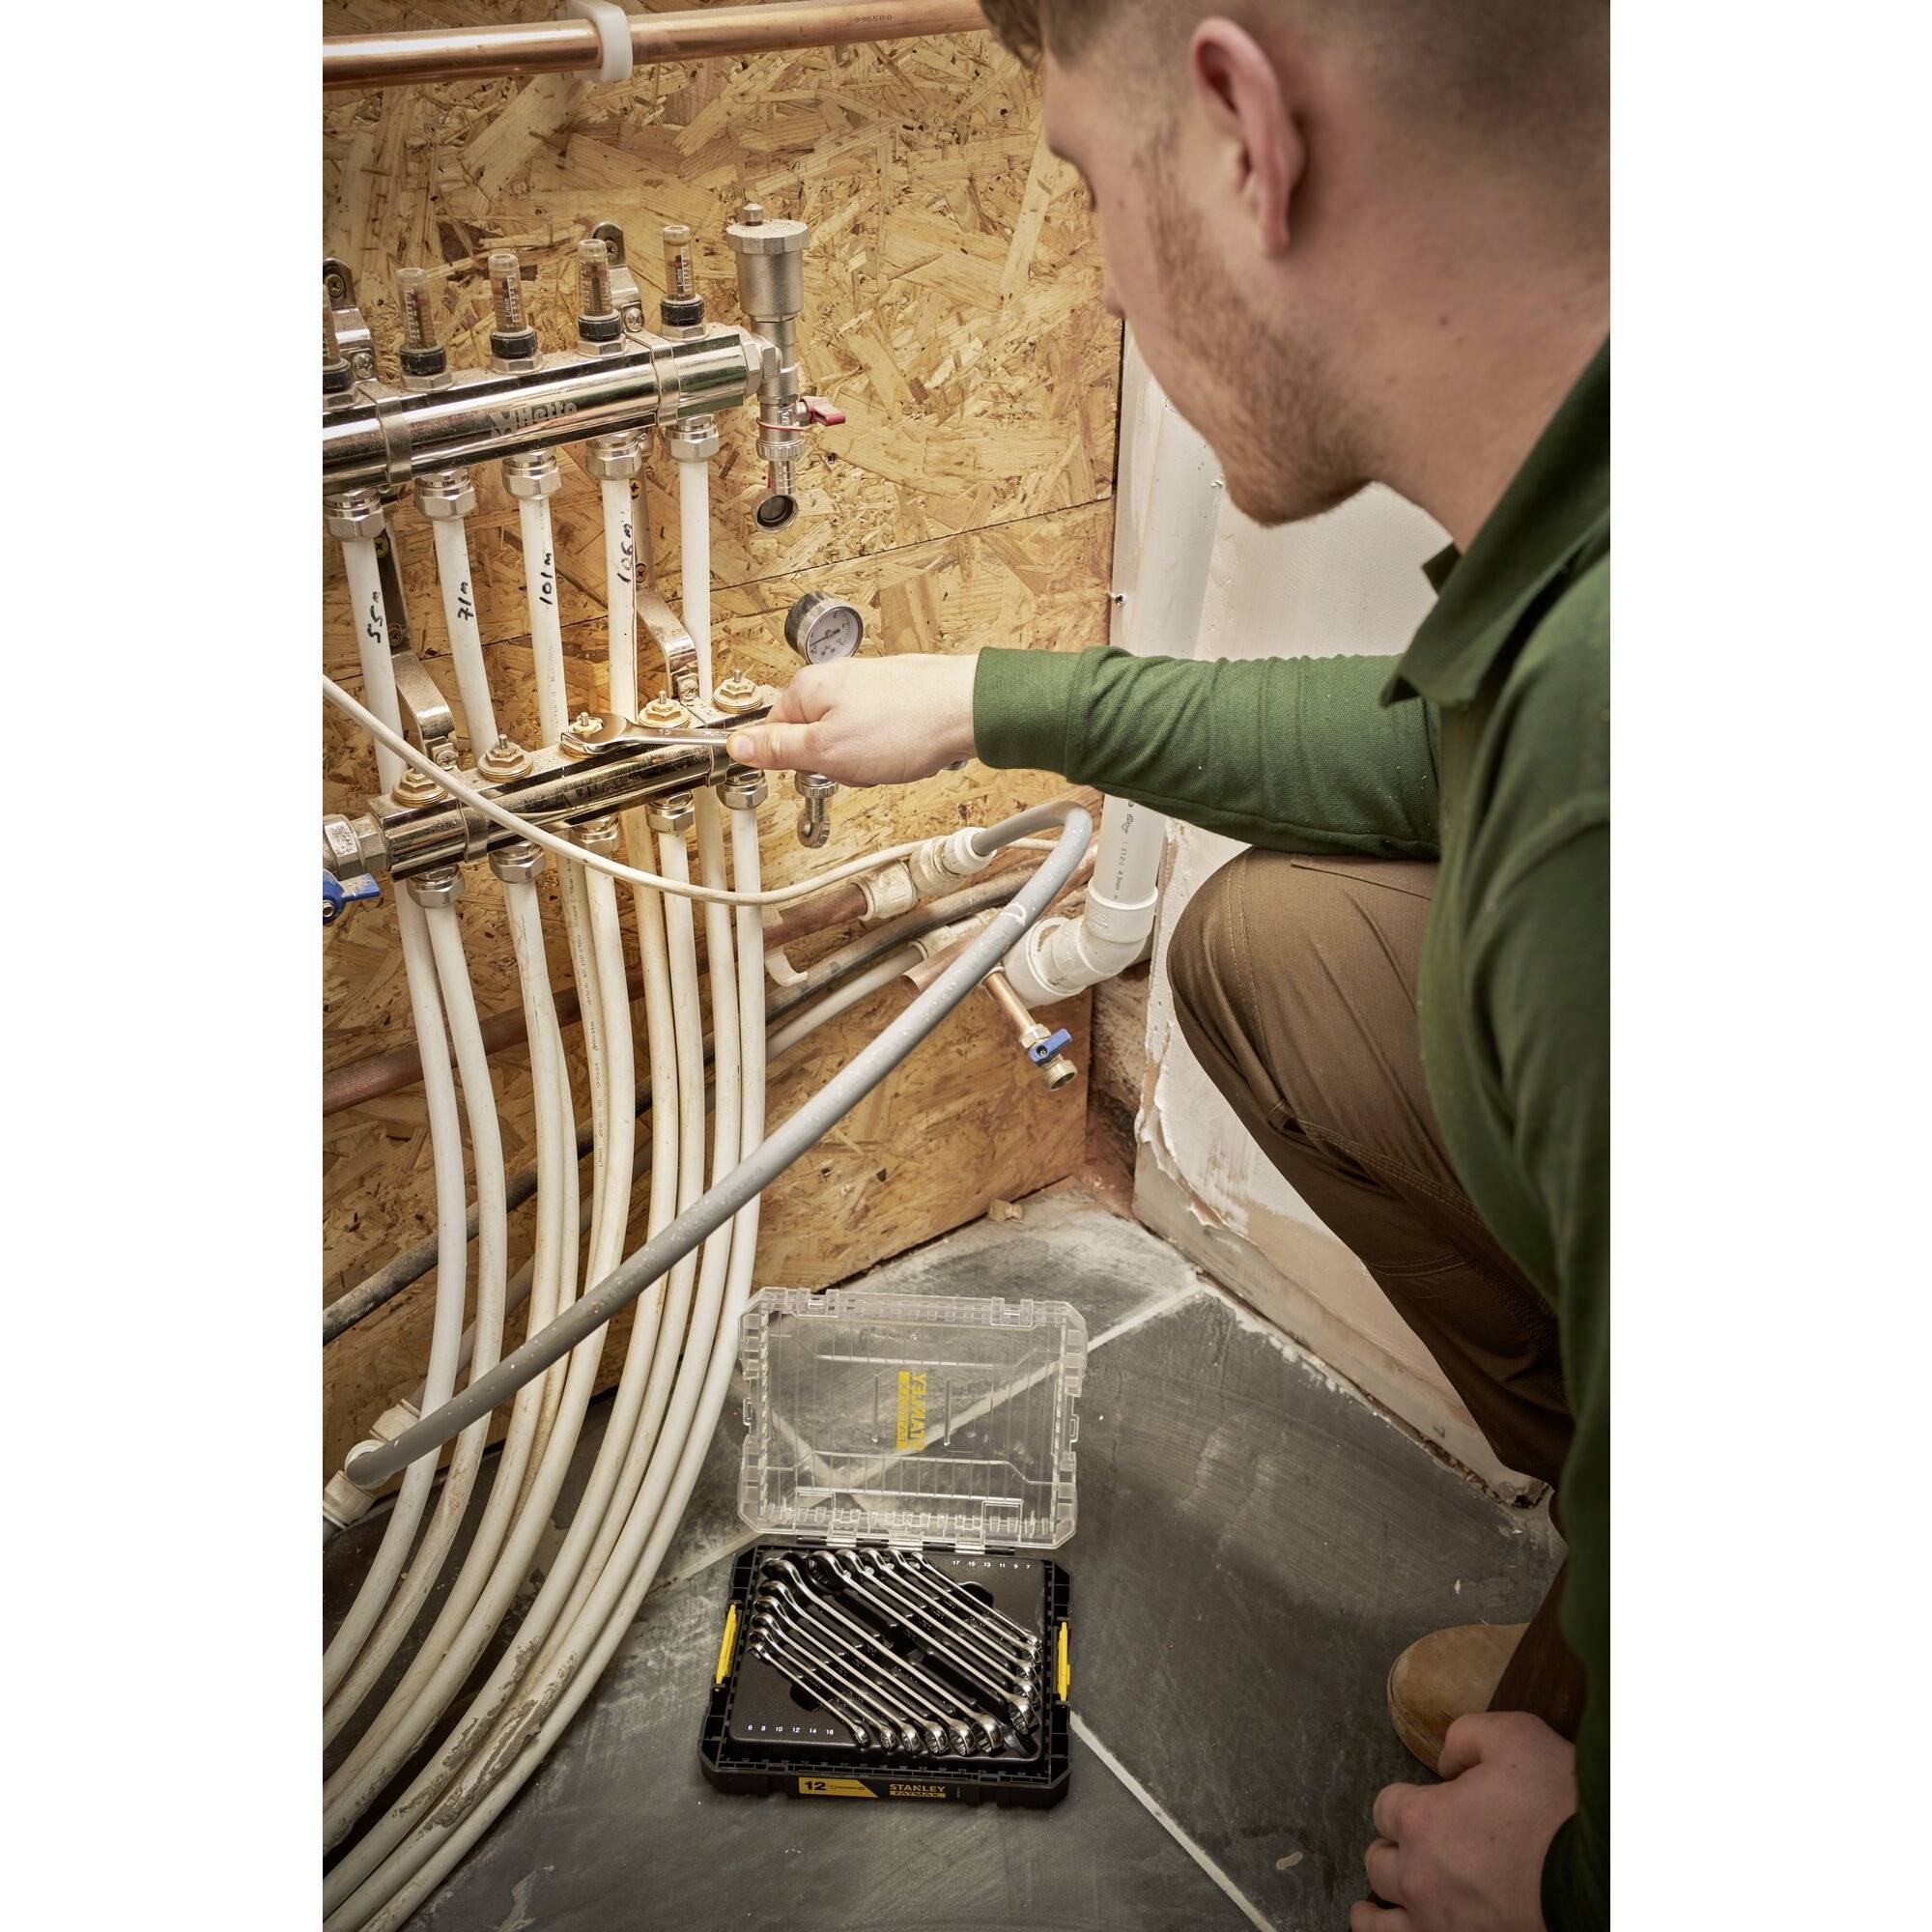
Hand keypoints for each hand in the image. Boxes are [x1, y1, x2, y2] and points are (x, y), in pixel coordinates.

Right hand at [724, 653, 977, 786]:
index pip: (773, 732)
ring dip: (863, 761)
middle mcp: (833, 679)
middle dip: (833, 763)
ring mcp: (865, 686)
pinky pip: (875, 736)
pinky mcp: (894, 697)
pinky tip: (902, 752)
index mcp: (806, 688)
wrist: (967, 710)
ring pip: (846, 741)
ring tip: (884, 759)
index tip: (811, 771)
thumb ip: (777, 749)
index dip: (792, 761)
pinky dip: (887, 750)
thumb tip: (737, 746)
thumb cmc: (904, 726)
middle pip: (812, 738)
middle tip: (854, 766)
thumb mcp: (826, 751)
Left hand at [1353, 1712, 1574, 1931]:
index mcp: (1422, 1821)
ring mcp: (1440, 1924)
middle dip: (1392, 1851)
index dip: (1404, 1802)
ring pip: (1379, 1924)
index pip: (1385, 1808)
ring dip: (1374, 1912)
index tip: (1424, 1805)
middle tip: (1409, 1851)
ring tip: (1370, 1910)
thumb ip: (1466, 1738)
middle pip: (1378, 1863)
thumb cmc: (1559, 1806)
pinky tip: (1412, 1930)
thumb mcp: (1512, 1737)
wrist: (1606, 1876)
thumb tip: (1448, 1762)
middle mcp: (1419, 1877)